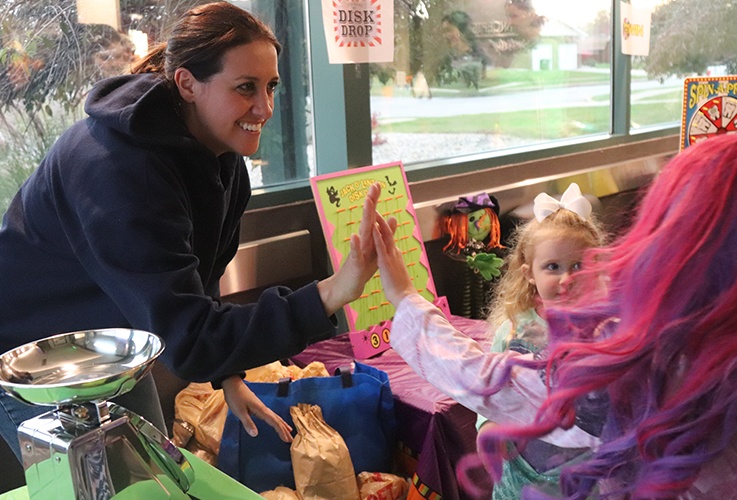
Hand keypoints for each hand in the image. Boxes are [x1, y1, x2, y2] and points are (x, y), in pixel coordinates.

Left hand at [221, 375, 292, 442]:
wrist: (233, 384)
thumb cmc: (236, 397)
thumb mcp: (239, 411)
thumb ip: (248, 422)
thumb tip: (255, 434)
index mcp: (261, 410)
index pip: (274, 422)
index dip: (281, 431)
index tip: (287, 439)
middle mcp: (264, 409)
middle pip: (277, 420)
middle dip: (284, 429)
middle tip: (291, 439)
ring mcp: (262, 407)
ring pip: (275, 417)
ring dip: (282, 425)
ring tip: (289, 431)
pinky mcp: (258, 407)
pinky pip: (271, 415)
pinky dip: (276, 420)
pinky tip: (276, 422)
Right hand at [318, 182, 394, 314]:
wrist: (348, 286)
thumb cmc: (362, 268)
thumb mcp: (377, 249)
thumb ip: (385, 233)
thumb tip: (393, 217)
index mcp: (369, 237)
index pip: (373, 216)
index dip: (375, 201)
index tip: (377, 185)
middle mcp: (363, 241)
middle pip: (368, 218)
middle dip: (371, 202)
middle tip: (373, 186)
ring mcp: (358, 251)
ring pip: (363, 232)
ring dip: (365, 218)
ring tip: (367, 203)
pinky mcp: (355, 263)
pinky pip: (355, 253)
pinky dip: (355, 245)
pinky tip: (355, 235)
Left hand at [373, 211, 415, 306]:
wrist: (405, 297)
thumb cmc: (401, 288)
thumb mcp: (397, 271)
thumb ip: (395, 262)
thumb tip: (395, 258)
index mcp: (395, 255)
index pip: (389, 238)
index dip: (384, 227)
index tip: (379, 219)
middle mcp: (394, 252)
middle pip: (388, 232)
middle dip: (381, 220)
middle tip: (375, 208)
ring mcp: (391, 256)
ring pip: (385, 236)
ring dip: (379, 223)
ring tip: (374, 211)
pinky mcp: (386, 263)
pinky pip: (381, 247)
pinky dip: (377, 236)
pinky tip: (373, 227)